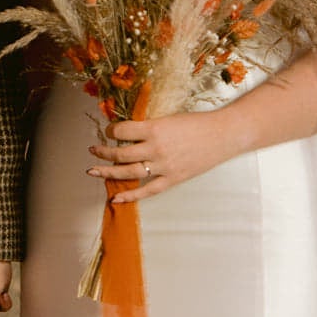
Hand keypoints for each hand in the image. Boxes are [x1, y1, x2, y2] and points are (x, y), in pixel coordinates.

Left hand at [88, 110, 230, 202]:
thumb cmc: (197, 123)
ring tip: (93, 170)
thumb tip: (127, 132)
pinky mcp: (172, 179)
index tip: (109, 131)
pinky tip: (115, 198)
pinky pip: (147, 190)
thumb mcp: (169, 118)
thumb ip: (149, 127)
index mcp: (154, 128)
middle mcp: (156, 148)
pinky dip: (130, 195)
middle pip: (120, 153)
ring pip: (128, 172)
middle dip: (103, 151)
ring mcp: (163, 166)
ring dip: (107, 171)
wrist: (223, 135)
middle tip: (93, 150)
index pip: (122, 131)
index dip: (111, 130)